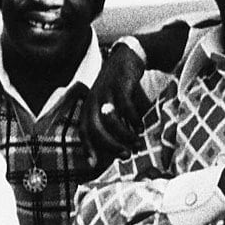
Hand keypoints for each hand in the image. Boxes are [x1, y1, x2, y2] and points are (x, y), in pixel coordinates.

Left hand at [80, 45, 147, 169]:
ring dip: (124, 133)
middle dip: (109, 145)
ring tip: (137, 143)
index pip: (83, 131)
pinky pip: (125, 105)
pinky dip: (133, 118)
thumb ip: (112, 125)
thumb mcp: (111, 106)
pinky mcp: (119, 85)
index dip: (87, 147)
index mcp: (89, 107)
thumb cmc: (118, 89)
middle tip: (125, 156)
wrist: (126, 59)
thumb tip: (122, 150)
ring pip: (110, 118)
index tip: (93, 164)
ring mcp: (106, 92)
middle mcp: (93, 100)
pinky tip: (141, 126)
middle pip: (95, 127)